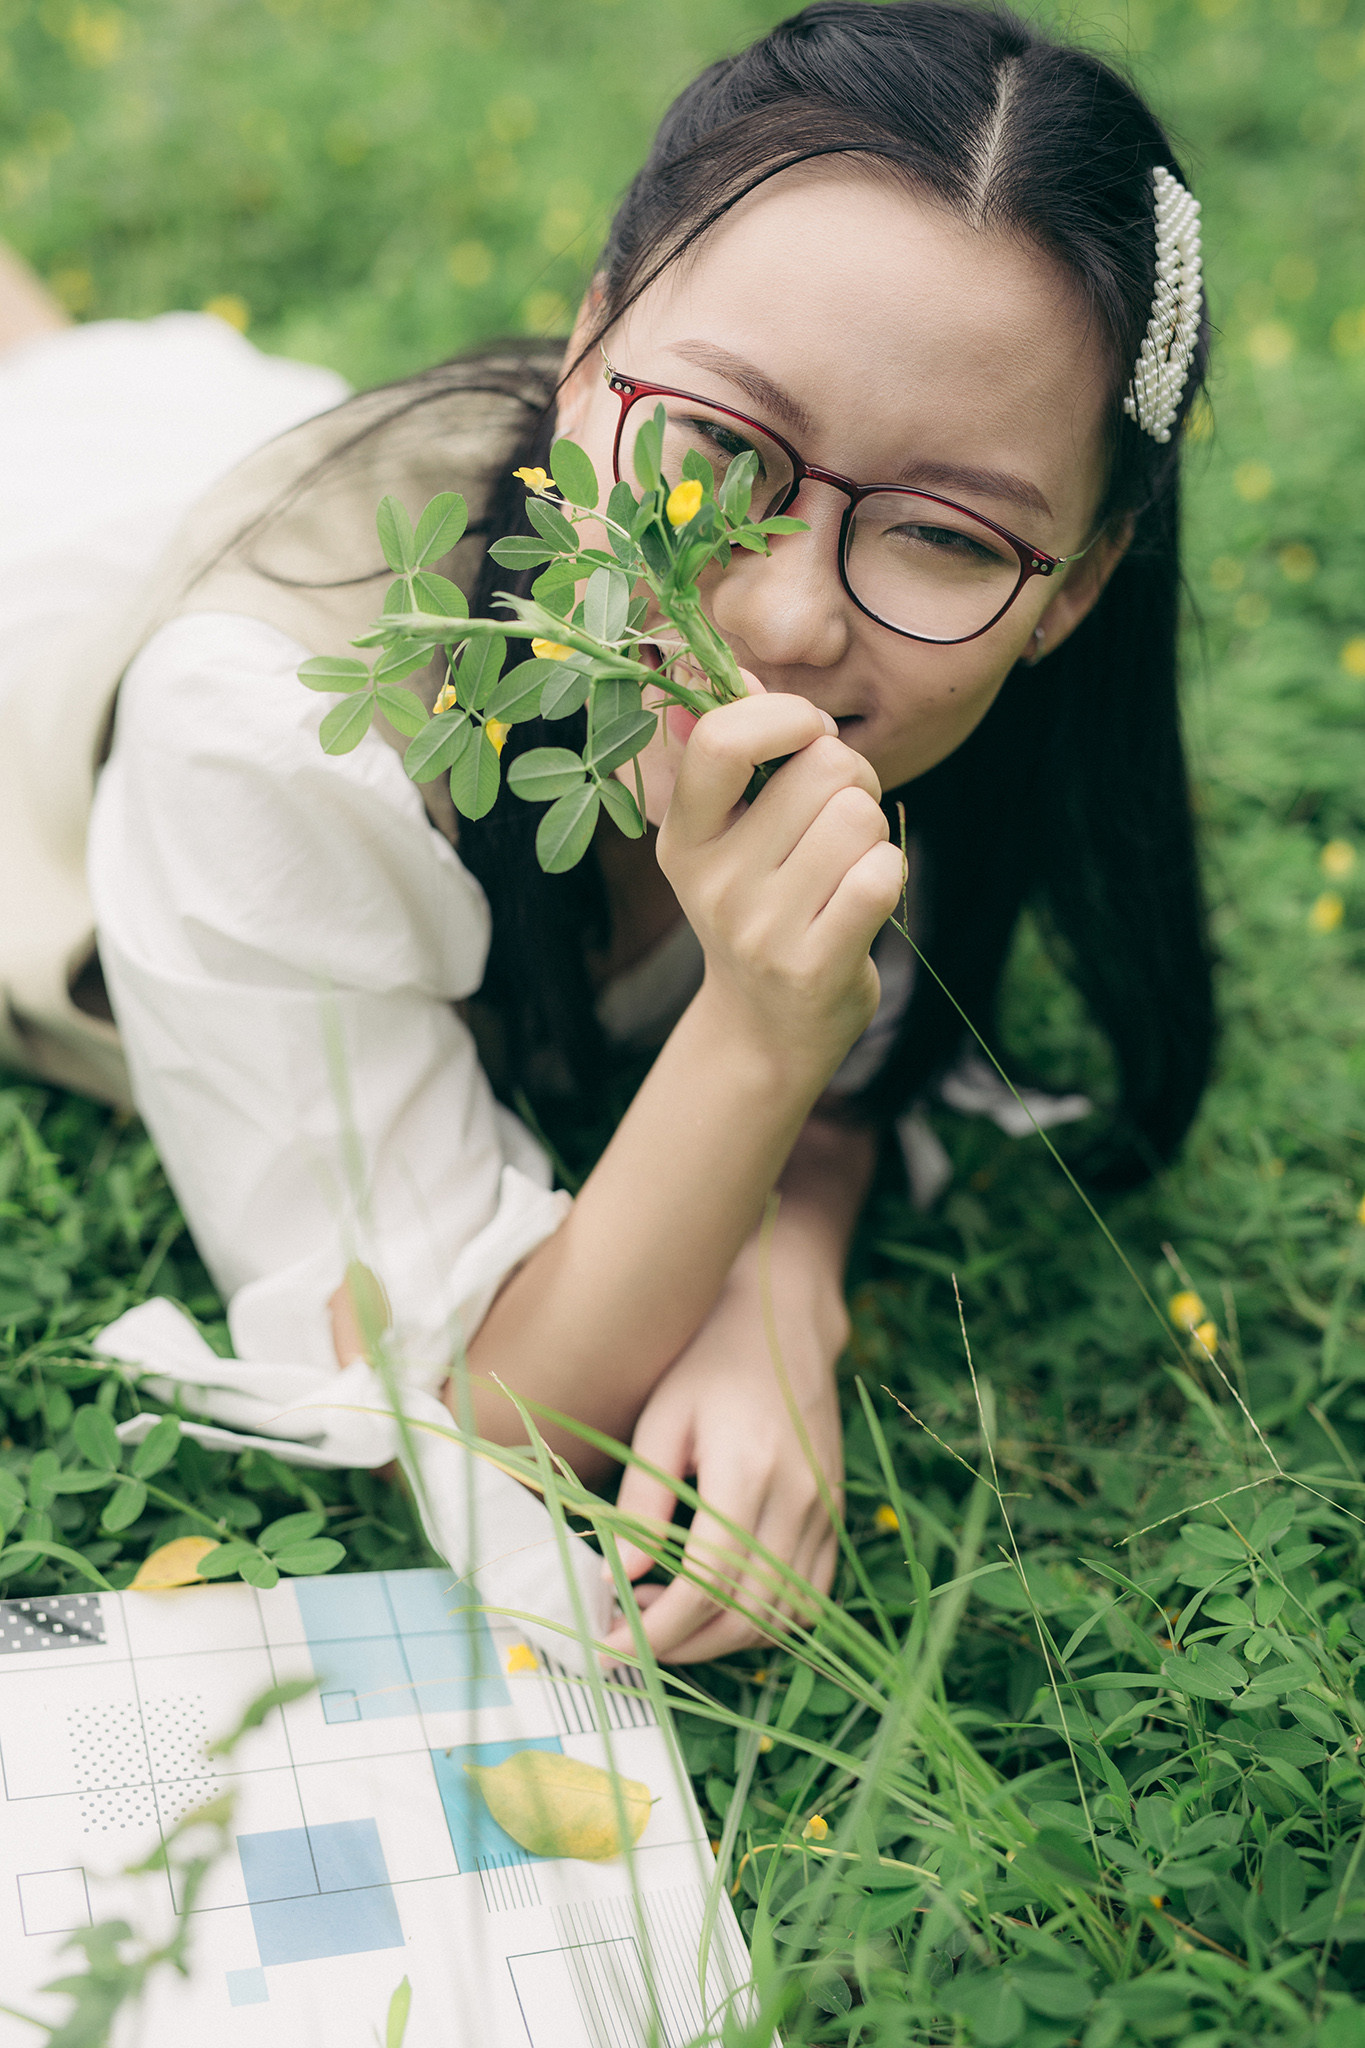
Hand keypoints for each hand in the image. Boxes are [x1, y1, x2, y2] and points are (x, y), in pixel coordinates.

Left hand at [600, 1254, 845, 1663]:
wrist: (783, 1320)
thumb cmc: (709, 1360)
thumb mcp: (662, 1417)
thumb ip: (643, 1500)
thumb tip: (622, 1577)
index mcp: (751, 1470)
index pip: (707, 1584)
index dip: (657, 1627)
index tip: (611, 1642)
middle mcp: (800, 1499)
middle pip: (746, 1614)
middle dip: (683, 1646)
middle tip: (630, 1640)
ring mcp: (825, 1510)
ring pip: (782, 1618)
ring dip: (722, 1641)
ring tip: (666, 1620)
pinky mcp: (835, 1515)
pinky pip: (809, 1598)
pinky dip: (764, 1622)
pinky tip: (717, 1608)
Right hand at [657, 678, 905, 1081]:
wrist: (765, 1030)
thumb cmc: (762, 909)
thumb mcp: (726, 836)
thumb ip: (736, 752)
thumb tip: (733, 670)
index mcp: (683, 835)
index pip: (719, 740)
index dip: (783, 713)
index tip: (807, 733)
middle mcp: (712, 881)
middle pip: (821, 767)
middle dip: (851, 779)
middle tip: (838, 820)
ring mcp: (758, 928)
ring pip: (857, 816)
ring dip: (872, 830)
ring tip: (847, 865)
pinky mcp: (811, 967)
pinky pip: (880, 874)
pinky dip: (888, 873)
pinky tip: (865, 900)